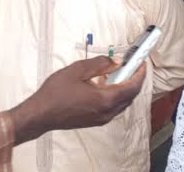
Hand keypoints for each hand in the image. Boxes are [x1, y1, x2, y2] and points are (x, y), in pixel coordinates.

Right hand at [9, 56, 145, 144]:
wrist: (41, 114)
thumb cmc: (55, 93)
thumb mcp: (77, 70)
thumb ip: (99, 64)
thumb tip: (115, 62)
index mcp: (104, 99)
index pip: (132, 87)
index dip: (140, 74)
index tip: (142, 63)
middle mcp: (107, 112)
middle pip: (130, 96)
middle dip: (134, 80)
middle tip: (132, 66)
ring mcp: (102, 119)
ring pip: (122, 103)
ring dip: (125, 88)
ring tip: (119, 72)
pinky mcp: (96, 121)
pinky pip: (113, 108)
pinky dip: (116, 95)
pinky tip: (106, 85)